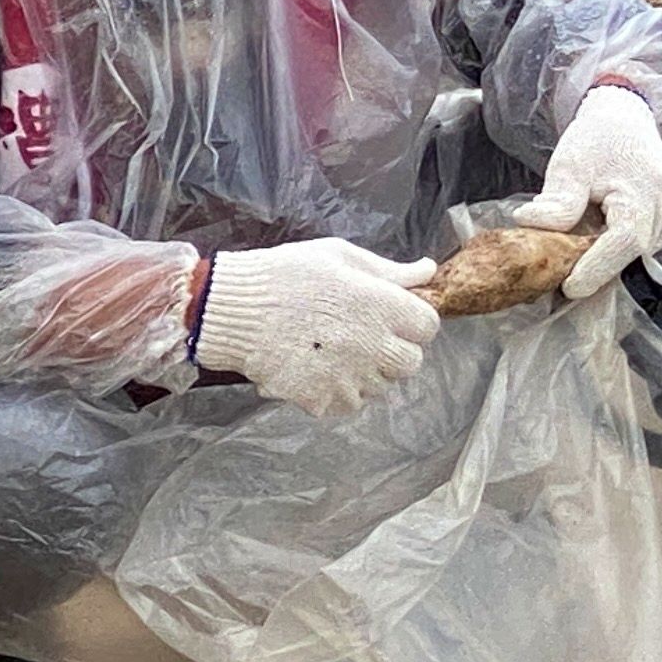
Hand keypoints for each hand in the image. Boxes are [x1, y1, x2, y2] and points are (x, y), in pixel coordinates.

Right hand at [195, 238, 439, 415]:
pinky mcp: (322, 399)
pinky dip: (339, 391)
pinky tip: (318, 368)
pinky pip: (349, 403)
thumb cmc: (287, 274)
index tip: (392, 316)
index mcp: (380, 305)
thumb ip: (389, 271)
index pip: (428, 327)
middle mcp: (372, 345)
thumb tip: (428, 271)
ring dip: (366, 372)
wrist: (234, 309)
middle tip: (364, 335)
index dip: (412, 321)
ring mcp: (348, 377)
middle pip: (410, 362)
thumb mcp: (340, 257)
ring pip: (380, 386)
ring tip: (334, 350)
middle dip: (394, 349)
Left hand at [514, 85, 661, 298]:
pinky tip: (589, 249)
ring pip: (634, 257)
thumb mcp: (571, 165)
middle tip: (557, 280)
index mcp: (645, 196)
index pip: (623, 244)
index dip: (596, 270)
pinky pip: (638, 249)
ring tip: (569, 264)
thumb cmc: (598, 139)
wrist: (626, 120)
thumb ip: (558, 201)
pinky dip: (612, 254)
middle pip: (629, 257)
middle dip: (594, 272)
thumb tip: (528, 225)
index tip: (568, 288)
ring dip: (603, 264)